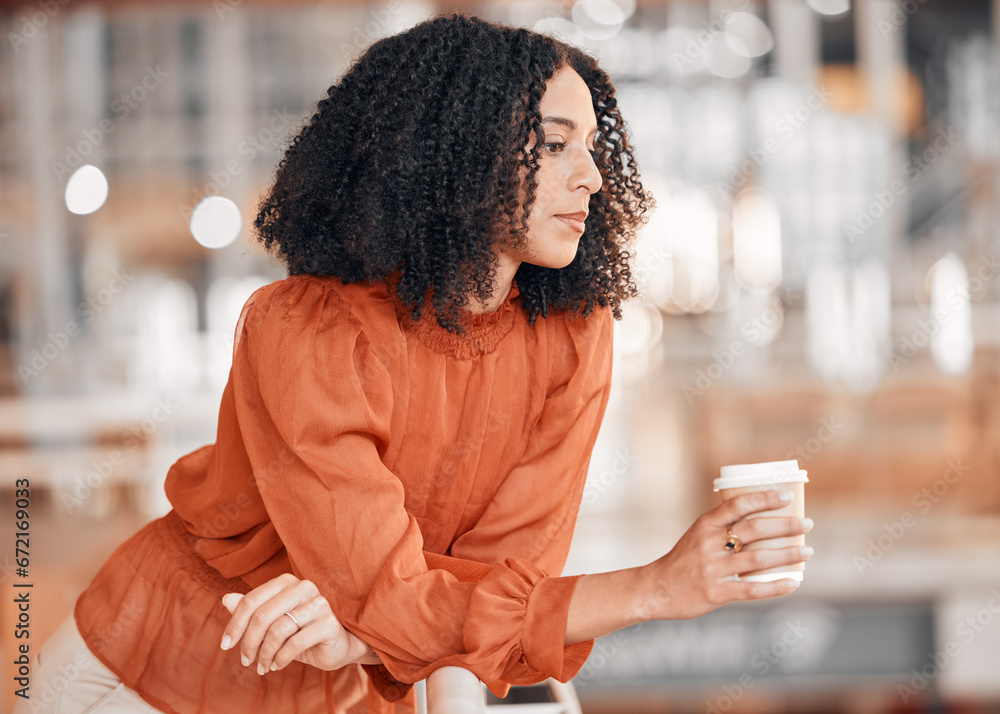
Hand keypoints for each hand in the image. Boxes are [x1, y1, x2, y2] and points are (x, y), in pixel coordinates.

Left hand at [219, 573, 380, 673]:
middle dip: (249, 642)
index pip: (251, 600)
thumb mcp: (274, 622)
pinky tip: (277, 665)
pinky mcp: (329, 623)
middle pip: (262, 615)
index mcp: (287, 582)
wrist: (338, 644)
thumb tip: (225, 599)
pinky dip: (281, 658)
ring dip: (265, 654)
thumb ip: (252, 610)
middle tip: (245, 660)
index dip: (234, 624)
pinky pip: (295, 643)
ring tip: (262, 666)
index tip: (226, 645)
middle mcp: (303, 587)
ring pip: (277, 631)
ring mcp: (318, 604)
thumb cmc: (301, 631)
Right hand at [637, 489, 812, 620]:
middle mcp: (709, 544)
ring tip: (807, 552)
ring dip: (788, 555)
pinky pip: (752, 590)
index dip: (764, 499)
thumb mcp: (697, 535)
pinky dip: (776, 586)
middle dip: (785, 525)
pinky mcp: (716, 592)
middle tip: (806, 524)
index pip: (738, 505)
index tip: (787, 497)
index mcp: (705, 525)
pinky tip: (793, 582)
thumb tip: (765, 520)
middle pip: (754, 530)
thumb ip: (724, 528)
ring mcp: (713, 569)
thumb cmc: (683, 560)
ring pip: (758, 559)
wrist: (656, 588)